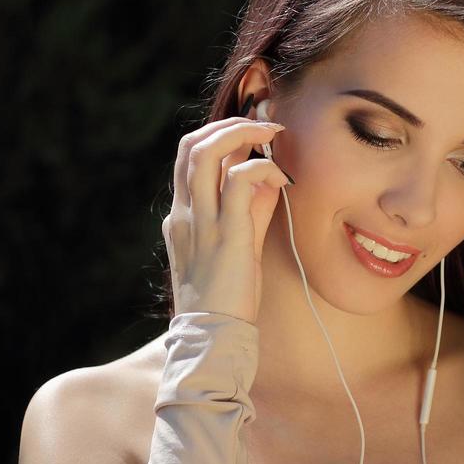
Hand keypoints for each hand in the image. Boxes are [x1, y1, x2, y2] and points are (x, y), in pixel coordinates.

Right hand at [162, 115, 289, 323]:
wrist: (213, 338)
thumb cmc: (226, 299)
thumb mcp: (236, 246)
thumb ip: (250, 210)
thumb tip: (270, 178)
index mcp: (181, 218)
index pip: (188, 159)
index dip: (219, 134)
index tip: (251, 131)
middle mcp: (184, 214)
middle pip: (190, 145)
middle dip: (228, 124)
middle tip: (262, 126)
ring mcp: (201, 223)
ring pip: (206, 151)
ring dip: (242, 133)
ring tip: (271, 136)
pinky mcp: (227, 234)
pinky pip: (242, 181)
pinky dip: (264, 168)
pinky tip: (282, 178)